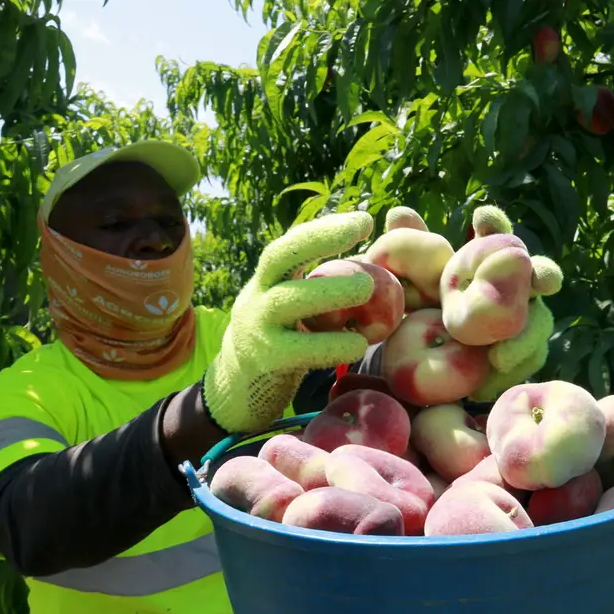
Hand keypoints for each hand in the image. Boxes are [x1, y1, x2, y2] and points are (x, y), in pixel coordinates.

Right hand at [203, 212, 376, 433]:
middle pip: (280, 257)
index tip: (364, 220)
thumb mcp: (295, 309)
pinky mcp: (265, 361)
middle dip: (320, 240)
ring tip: (367, 288)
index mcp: (268, 280)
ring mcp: (256, 328)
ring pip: (288, 300)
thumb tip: (376, 264)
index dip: (325, 229)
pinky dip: (330, 345)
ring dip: (329, 291)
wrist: (238, 392)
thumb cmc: (283, 343)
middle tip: (364, 235)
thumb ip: (324, 286)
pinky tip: (358, 344)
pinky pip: (299, 349)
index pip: (292, 244)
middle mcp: (257, 296)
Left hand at [379, 205, 563, 402]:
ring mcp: (524, 320)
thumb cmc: (425, 302)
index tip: (481, 215)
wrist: (423, 353)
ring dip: (525, 339)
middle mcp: (515, 285)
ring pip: (538, 324)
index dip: (494, 224)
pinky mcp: (522, 353)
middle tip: (545, 280)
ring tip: (500, 357)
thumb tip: (398, 214)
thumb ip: (408, 247)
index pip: (497, 234)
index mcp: (489, 259)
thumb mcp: (411, 278)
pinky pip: (529, 361)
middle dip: (544, 274)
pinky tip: (491, 383)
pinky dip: (513, 371)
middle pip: (538, 275)